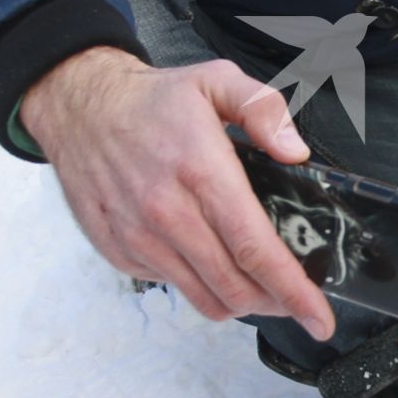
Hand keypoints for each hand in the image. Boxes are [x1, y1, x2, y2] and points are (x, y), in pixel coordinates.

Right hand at [19, 46, 335, 338]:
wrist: (79, 106)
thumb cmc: (152, 100)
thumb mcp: (217, 80)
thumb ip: (265, 111)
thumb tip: (296, 153)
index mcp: (201, 171)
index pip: (255, 249)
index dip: (293, 291)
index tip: (319, 317)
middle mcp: (167, 213)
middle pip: (235, 286)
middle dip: (277, 304)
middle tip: (296, 299)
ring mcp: (139, 238)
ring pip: (204, 298)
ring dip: (241, 302)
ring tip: (261, 288)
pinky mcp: (119, 251)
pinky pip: (172, 286)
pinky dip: (199, 285)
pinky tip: (210, 261)